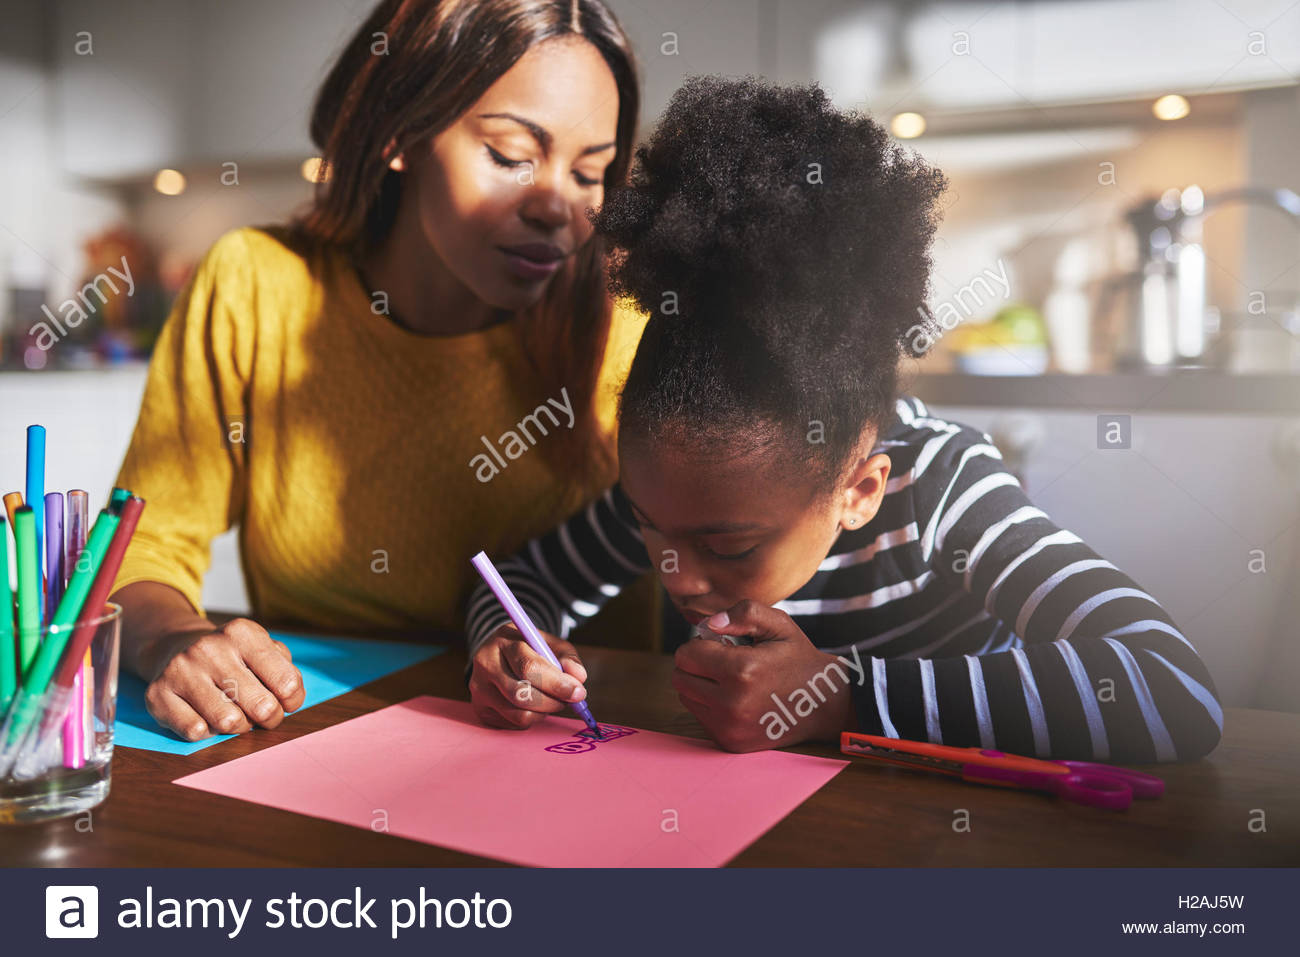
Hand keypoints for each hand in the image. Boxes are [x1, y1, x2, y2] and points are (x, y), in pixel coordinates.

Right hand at [143, 618, 305, 740]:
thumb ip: (286, 672)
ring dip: (239, 727)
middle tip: (263, 715)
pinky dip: (207, 732)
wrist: (175, 648)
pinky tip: (205, 715)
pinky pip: (195, 731)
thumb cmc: (234, 658)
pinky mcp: (156, 694)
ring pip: (228, 722)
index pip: (287, 683)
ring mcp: (180, 670)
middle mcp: (209, 648)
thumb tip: (288, 700)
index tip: (285, 701)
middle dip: (269, 718)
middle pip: (262, 707)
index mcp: (242, 633)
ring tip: (236, 714)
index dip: (292, 701)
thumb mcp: (264, 650)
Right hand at [469, 623, 587, 729]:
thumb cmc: (527, 648)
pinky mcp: (480, 710)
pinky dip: (532, 718)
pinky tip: (533, 704)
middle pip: (521, 695)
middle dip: (553, 702)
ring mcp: (479, 690)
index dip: (556, 683)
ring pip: (519, 714)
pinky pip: (513, 724)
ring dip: (544, 712)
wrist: (495, 653)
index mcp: (503, 641)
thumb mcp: (547, 642)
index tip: (578, 692)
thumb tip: (579, 677)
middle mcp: (486, 665)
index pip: (529, 667)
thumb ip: (567, 656)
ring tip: (550, 699)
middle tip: (569, 699)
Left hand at [672, 600, 854, 751]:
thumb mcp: (779, 624)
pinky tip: (735, 698)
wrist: (822, 704)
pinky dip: (709, 705)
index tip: (723, 644)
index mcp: (742, 671)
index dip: (701, 643)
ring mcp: (730, 728)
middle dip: (696, 664)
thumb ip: (743, 614)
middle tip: (724, 661)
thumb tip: (709, 624)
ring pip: (686, 697)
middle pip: (680, 677)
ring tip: (731, 679)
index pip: (686, 655)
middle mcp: (732, 704)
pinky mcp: (730, 743)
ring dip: (700, 685)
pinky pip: (700, 717)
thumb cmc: (797, 659)